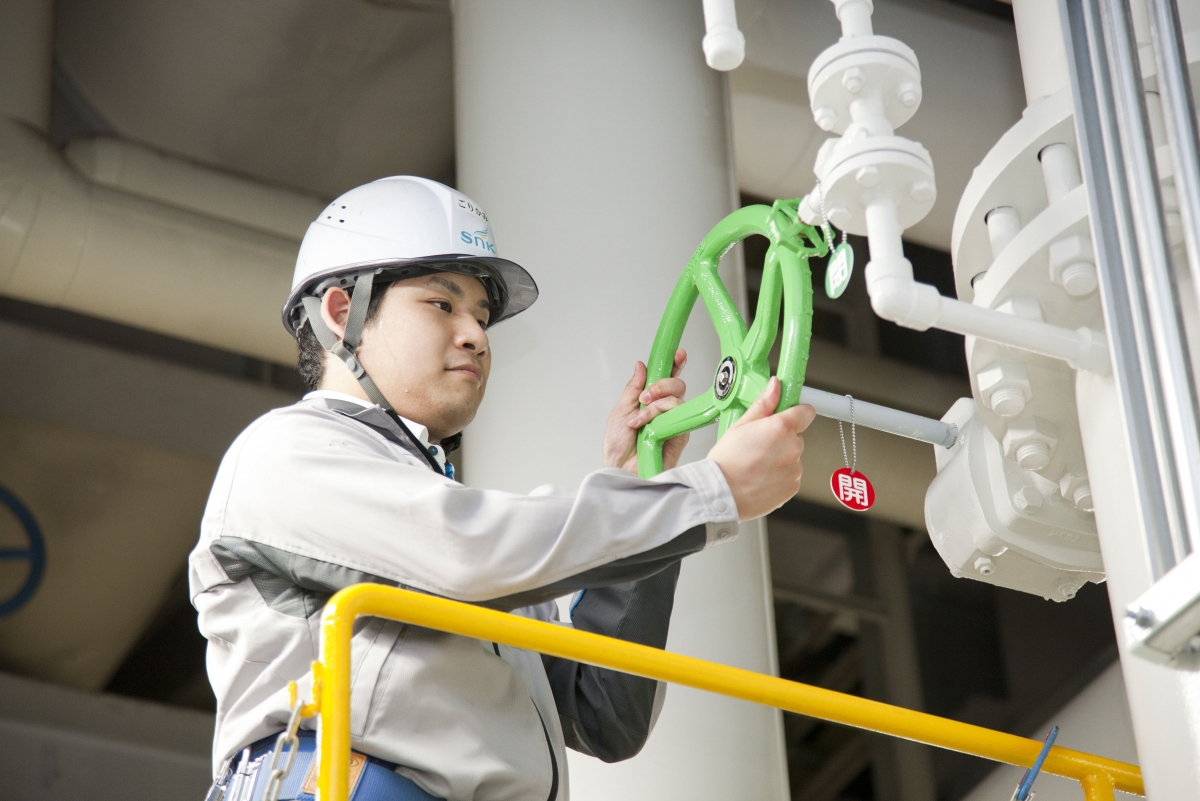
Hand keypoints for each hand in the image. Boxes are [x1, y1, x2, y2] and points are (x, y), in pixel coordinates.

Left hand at [603, 349, 690, 473]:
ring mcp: (673, 422)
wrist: (620, 470)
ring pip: (678, 398)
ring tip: (640, 419)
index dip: (674, 365)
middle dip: (661, 385)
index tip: (677, 354)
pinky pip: (678, 415)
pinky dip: (660, 415)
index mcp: (650, 403)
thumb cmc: (618, 447)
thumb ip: (633, 388)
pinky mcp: (680, 434)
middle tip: (645, 397)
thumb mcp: (620, 411)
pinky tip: (648, 427)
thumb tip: (642, 365)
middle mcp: (664, 411)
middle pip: (677, 385)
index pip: (666, 379)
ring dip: (655, 405)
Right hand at [707, 377, 815, 519]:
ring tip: (756, 464)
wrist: (720, 494)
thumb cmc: (726, 462)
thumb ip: (763, 404)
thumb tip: (775, 387)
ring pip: (792, 457)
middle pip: (795, 437)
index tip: (786, 415)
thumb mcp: (740, 425)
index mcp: (781, 428)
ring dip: (780, 458)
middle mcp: (792, 448)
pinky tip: (760, 476)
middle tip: (758, 445)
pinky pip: (790, 476)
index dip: (795, 412)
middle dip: (781, 438)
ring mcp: (794, 469)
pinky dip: (779, 476)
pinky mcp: (792, 487)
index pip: (806, 412)